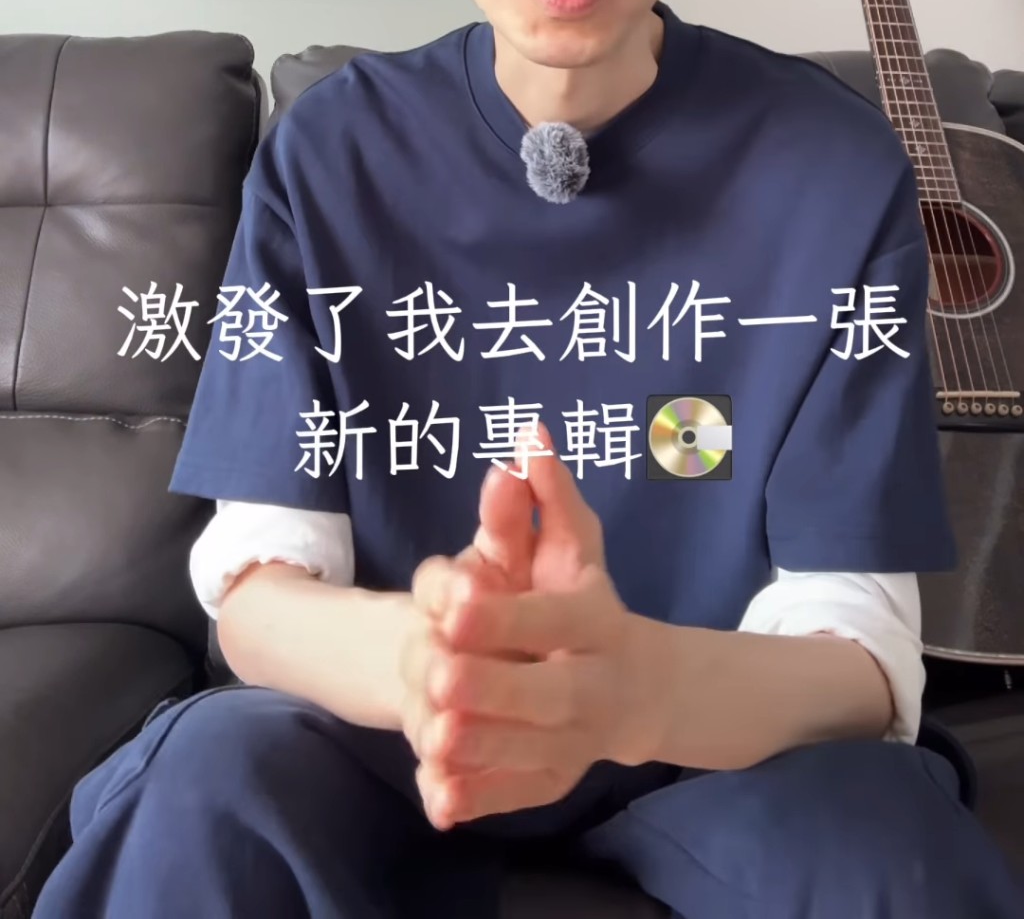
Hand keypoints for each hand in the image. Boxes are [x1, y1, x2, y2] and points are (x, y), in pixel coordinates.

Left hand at [399, 424, 645, 827]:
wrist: (637, 688)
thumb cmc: (584, 602)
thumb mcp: (572, 548)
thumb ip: (546, 500)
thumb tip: (528, 437)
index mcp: (597, 623)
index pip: (556, 619)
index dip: (509, 615)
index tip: (455, 605)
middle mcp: (596, 685)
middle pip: (551, 693)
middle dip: (496, 686)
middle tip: (437, 675)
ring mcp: (579, 740)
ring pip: (532, 751)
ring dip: (484, 748)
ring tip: (433, 734)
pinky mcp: (556, 779)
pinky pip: (518, 795)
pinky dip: (480, 799)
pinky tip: (438, 798)